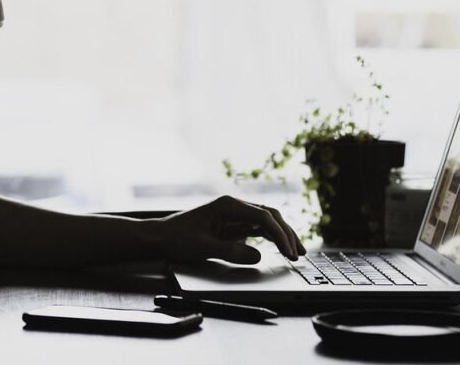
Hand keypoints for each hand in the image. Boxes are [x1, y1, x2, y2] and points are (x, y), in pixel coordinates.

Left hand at [157, 195, 304, 263]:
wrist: (160, 237)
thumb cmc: (177, 238)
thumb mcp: (202, 247)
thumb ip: (230, 251)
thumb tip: (257, 255)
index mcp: (228, 206)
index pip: (263, 216)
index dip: (279, 234)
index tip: (288, 250)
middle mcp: (234, 207)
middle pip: (269, 216)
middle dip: (286, 233)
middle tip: (299, 253)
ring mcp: (234, 215)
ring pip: (266, 222)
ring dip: (282, 235)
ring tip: (297, 252)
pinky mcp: (232, 225)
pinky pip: (258, 229)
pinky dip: (271, 238)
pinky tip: (281, 248)